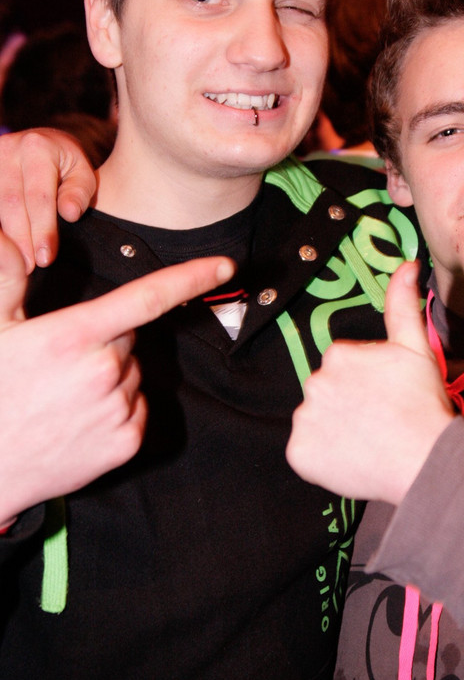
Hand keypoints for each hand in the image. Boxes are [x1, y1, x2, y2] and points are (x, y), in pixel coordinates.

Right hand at [0, 128, 96, 272]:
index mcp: (38, 147)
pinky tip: (6, 246)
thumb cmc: (67, 165)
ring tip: (16, 262)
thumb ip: (78, 193)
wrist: (44, 144)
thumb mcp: (83, 175)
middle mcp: (8, 149)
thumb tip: (69, 213)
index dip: (42, 230)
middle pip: (10, 203)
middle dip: (21, 239)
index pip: (39, 197)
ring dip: (6, 237)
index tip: (46, 258)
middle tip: (29, 267)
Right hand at [0, 231, 233, 526]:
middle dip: (106, 341)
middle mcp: (103, 370)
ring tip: (64, 396)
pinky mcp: (126, 442)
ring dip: (110, 377)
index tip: (225, 267)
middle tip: (62, 364)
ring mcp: (118, 409)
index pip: (146, 297)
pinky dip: (118, 409)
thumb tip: (7, 237)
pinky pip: (138, 407)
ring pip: (133, 373)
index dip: (191, 278)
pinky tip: (79, 418)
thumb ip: (7, 278)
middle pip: (129, 337)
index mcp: (73, 336)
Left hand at [287, 261, 453, 503]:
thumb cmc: (424, 405)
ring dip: (334, 431)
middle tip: (378, 421)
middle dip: (347, 405)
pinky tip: (350, 460)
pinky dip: (323, 458)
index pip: (343, 368)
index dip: (366, 385)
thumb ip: (403, 305)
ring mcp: (304, 419)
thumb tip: (406, 264)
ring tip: (368, 442)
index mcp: (337, 354)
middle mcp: (313, 382)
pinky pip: (306, 452)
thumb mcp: (417, 348)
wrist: (424, 460)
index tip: (386, 398)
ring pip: (315, 422)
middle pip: (327, 393)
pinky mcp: (298, 453)